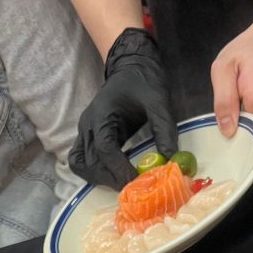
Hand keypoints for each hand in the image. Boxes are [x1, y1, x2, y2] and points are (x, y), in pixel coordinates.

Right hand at [69, 28, 177, 190]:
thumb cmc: (143, 79)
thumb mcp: (158, 100)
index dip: (119, 169)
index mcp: (102, 114)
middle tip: (133, 188)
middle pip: (90, 162)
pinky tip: (113, 176)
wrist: (130, 65)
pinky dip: (94, 173)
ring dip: (99, 179)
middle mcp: (88, 125)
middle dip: (110, 179)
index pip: (105, 149)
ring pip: (81, 166)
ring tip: (122, 183)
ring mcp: (85, 132)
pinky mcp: (88, 138)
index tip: (136, 182)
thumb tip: (171, 159)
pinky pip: (82, 162)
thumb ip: (164, 129)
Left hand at [211, 3, 252, 158]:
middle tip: (226, 175)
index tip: (242, 165)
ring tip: (227, 169)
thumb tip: (228, 131)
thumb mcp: (224, 66)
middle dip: (249, 162)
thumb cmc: (246, 51)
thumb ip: (224, 97)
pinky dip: (248, 148)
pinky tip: (231, 153)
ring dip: (248, 157)